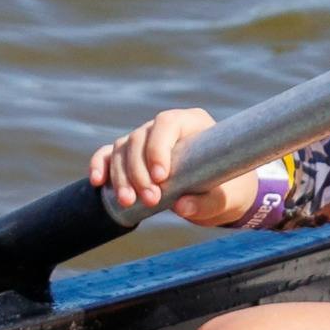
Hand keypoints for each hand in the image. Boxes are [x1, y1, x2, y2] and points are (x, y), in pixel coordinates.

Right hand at [88, 105, 266, 227]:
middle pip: (140, 138)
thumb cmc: (231, 189)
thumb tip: (180, 207)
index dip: (158, 146)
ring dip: (121, 177)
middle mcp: (167, 127)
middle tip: (150, 200)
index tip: (161, 177)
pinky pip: (110, 155)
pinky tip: (97, 182)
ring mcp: (147, 140)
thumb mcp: (229, 198)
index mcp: (193, 122)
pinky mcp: (133, 157)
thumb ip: (208, 202)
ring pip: (123, 149)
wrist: (225, 194)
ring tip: (129, 203)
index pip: (167, 123)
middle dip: (139, 171)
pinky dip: (101, 166)